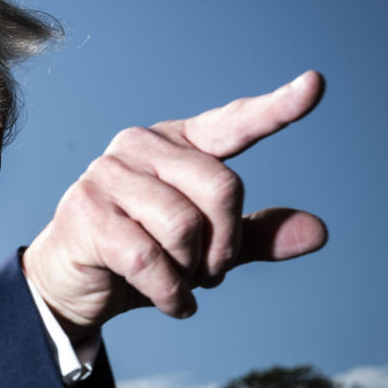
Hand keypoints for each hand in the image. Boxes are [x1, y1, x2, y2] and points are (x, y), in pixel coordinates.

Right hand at [22, 71, 327, 334]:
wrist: (68, 283)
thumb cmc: (138, 254)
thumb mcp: (204, 247)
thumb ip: (254, 235)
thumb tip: (318, 231)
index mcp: (174, 143)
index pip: (232, 123)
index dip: (276, 108)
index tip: (316, 85)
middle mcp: (139, 146)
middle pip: (223, 187)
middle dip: (225, 245)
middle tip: (209, 271)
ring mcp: (107, 175)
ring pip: (185, 226)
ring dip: (193, 272)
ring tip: (181, 283)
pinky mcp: (86, 213)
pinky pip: (150, 259)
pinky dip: (170, 293)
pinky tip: (171, 302)